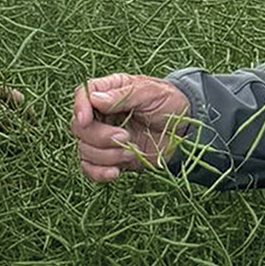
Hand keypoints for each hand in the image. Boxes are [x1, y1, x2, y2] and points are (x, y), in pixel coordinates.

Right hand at [70, 73, 188, 182]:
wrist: (185, 131)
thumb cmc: (169, 103)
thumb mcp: (150, 92)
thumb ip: (122, 95)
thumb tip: (95, 99)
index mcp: (109, 92)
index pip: (82, 95)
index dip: (79, 107)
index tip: (86, 119)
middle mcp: (102, 115)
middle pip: (79, 127)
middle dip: (99, 136)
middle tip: (125, 137)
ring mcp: (104, 138)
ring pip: (84, 149)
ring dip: (105, 155)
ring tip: (131, 152)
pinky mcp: (110, 159)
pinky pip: (90, 169)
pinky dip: (99, 173)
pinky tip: (115, 173)